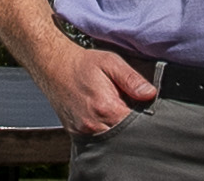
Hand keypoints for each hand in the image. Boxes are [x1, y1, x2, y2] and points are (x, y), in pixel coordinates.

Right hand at [38, 41, 157, 136]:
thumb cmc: (83, 64)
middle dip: (132, 127)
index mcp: (106, 108)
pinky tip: (105, 118)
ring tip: (117, 113)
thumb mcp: (111, 62)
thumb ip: (132, 79)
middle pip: (124, 137)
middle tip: (131, 110)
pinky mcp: (77, 135)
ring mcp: (84, 132)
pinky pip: (98, 140)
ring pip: (111, 141)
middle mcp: (93, 125)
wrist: (53, 66)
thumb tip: (150, 94)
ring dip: (118, 131)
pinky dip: (105, 132)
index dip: (145, 120)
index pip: (136, 126)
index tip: (147, 111)